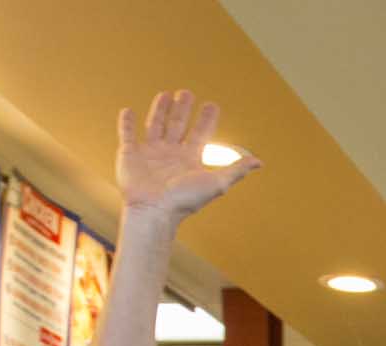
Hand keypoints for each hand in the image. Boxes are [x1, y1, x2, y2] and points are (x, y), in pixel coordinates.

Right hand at [117, 90, 258, 221]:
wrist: (155, 211)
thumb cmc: (186, 200)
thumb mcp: (217, 182)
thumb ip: (236, 170)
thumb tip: (259, 162)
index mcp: (190, 159)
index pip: (200, 134)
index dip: (206, 120)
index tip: (212, 105)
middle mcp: (170, 154)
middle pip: (178, 125)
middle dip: (183, 109)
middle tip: (187, 93)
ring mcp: (150, 154)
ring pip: (155, 125)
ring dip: (160, 110)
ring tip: (165, 94)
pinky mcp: (130, 155)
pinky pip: (127, 135)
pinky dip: (126, 123)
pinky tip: (128, 111)